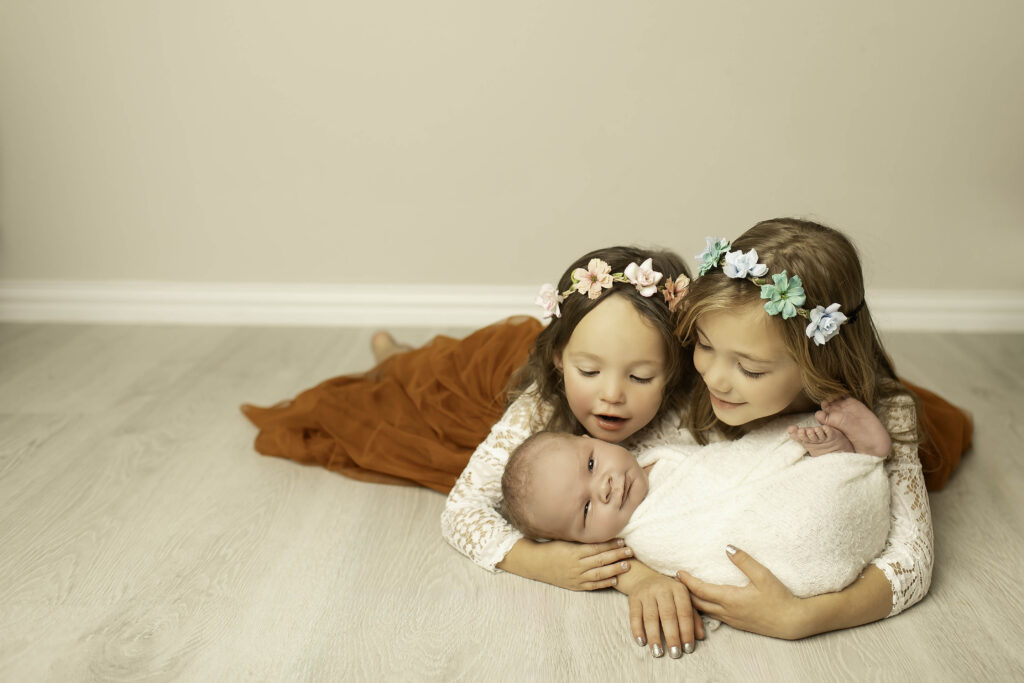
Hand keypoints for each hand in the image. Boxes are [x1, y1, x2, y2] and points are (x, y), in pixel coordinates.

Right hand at [501, 538, 634, 590]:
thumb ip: (580, 538)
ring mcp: (576, 577)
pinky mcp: (575, 585)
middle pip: (601, 560)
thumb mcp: (564, 539)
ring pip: (599, 574)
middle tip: (630, 551)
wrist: (535, 564)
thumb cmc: (550, 548)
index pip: (597, 547)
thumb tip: (597, 531)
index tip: (623, 540)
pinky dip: (604, 583)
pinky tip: (614, 580)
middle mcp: (576, 565)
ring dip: (615, 570)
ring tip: (627, 565)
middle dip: (617, 555)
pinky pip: (592, 586)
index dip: (611, 544)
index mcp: (574, 551)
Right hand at [619, 568, 704, 656]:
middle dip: (672, 636)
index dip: (687, 631)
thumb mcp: (683, 600)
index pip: (684, 612)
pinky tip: (642, 642)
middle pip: (668, 615)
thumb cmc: (669, 595)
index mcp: (678, 589)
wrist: (644, 578)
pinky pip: (634, 616)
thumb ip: (693, 617)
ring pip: (650, 617)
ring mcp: (646, 593)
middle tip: (675, 654)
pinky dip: (637, 630)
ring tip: (658, 652)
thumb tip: (700, 636)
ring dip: (654, 636)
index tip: (688, 648)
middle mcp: (662, 589)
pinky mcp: (633, 598)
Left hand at [676, 546, 807, 639]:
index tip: (677, 572)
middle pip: (698, 604)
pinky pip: (715, 617)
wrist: (793, 622)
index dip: (687, 581)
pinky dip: (704, 608)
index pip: (701, 590)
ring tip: (686, 591)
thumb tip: (728, 547)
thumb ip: (744, 561)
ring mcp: (732, 620)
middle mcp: (727, 612)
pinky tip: (705, 603)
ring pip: (705, 612)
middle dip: (685, 592)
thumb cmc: (779, 598)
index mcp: (730, 599)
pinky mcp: (738, 624)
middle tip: (675, 581)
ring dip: (694, 601)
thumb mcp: (763, 576)